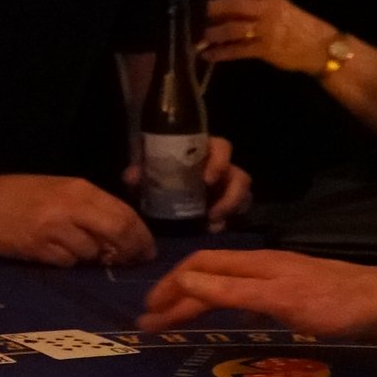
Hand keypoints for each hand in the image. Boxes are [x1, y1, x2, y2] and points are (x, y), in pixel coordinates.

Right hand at [0, 174, 155, 267]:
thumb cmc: (23, 194)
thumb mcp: (61, 189)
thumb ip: (91, 206)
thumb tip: (123, 231)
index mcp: (79, 189)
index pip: (124, 214)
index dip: (141, 235)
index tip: (147, 249)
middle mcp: (69, 207)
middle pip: (116, 232)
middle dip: (129, 250)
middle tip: (131, 260)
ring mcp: (53, 228)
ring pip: (91, 252)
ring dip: (92, 257)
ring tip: (78, 249)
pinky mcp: (38, 248)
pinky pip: (67, 262)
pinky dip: (67, 261)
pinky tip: (54, 251)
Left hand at [125, 135, 253, 230]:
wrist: (152, 198)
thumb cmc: (153, 176)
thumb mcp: (144, 174)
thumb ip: (138, 174)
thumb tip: (131, 176)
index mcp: (203, 152)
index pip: (223, 147)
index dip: (220, 161)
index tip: (207, 180)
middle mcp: (220, 168)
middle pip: (241, 176)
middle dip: (231, 195)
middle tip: (212, 212)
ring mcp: (226, 188)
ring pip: (244, 196)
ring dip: (231, 210)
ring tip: (212, 224)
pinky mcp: (226, 206)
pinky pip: (237, 214)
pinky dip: (225, 222)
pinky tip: (210, 229)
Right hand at [140, 248, 376, 336]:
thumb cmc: (338, 305)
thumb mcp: (280, 300)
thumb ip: (231, 291)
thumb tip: (182, 280)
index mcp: (255, 266)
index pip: (198, 270)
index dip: (170, 289)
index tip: (147, 316)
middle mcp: (263, 267)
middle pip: (208, 273)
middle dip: (176, 293)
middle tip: (152, 320)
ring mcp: (280, 278)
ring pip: (225, 282)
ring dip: (197, 298)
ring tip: (178, 318)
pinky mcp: (295, 292)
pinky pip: (246, 295)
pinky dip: (224, 305)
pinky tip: (229, 322)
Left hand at [205, 0, 336, 74]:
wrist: (322, 47)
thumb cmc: (296, 26)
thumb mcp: (279, 8)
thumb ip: (254, 5)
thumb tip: (221, 7)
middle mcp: (268, 10)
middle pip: (234, 5)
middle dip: (211, 8)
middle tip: (191, 13)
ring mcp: (268, 29)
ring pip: (234, 28)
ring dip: (212, 33)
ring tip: (194, 38)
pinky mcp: (267, 49)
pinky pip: (239, 50)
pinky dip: (221, 53)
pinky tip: (208, 56)